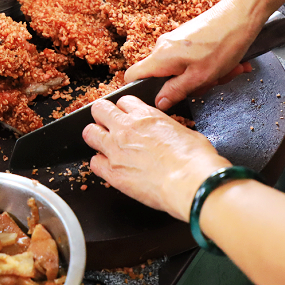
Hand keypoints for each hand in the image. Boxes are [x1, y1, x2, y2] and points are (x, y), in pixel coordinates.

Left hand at [83, 96, 229, 221]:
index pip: (122, 101)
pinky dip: (99, 164)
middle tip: (108, 126)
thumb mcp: (184, 131)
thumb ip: (166, 128)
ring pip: (89, 133)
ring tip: (104, 145)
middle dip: (102, 116)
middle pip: (99, 109)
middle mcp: (125, 128)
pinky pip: (93, 162)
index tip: (126, 116)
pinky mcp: (112, 172)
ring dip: (96, 137)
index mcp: (145, 115)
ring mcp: (115, 150)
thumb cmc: (195, 159)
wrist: (192, 182)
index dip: (124, 109)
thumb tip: (166, 133)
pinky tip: (110, 168)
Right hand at [124, 0, 260, 110]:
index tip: (157, 99)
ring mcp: (176, 41)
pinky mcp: (188, 37)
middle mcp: (163, 46)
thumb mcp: (200, 77)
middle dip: (190, 85)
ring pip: (184, 68)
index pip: (132, 75)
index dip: (139, 90)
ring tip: (226, 71)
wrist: (241, 14)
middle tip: (210, 82)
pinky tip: (229, 63)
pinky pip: (194, 59)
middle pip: (164, 76)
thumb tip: (159, 103)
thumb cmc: (223, 43)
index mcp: (161, 57)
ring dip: (206, 75)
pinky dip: (210, 64)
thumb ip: (176, 91)